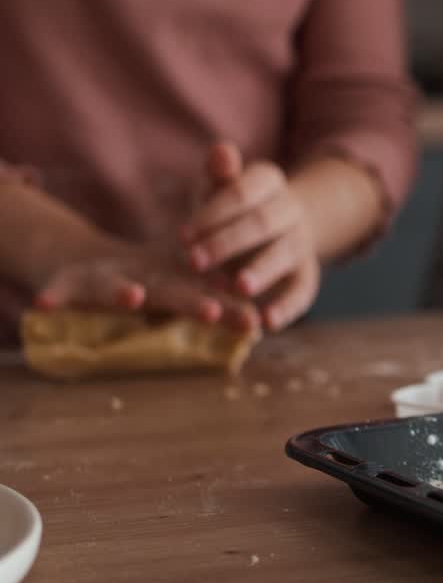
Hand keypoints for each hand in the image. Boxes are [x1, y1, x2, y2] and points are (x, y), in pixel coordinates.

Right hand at [35, 246, 257, 328]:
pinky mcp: (68, 281)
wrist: (85, 258)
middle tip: (213, 311)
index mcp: (173, 282)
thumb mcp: (177, 284)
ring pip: (113, 286)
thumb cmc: (146, 279)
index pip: (207, 295)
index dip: (230, 308)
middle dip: (191, 302)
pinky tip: (44, 303)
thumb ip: (212, 300)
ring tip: (131, 297)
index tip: (254, 323)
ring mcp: (106, 278)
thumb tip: (257, 324)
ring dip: (121, 292)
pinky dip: (53, 294)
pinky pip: (59, 289)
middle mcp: (144, 278)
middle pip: (170, 290)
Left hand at [183, 142, 319, 330]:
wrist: (270, 230)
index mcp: (268, 180)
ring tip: (237, 288)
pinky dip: (288, 307)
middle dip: (228, 242)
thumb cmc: (228, 209)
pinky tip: (267, 322)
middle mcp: (290, 209)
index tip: (182, 235)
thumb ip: (218, 174)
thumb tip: (221, 150)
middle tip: (194, 261)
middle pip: (263, 223)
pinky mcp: (307, 275)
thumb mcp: (218, 189)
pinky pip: (303, 291)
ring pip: (285, 253)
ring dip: (261, 270)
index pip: (242, 193)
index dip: (213, 214)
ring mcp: (301, 242)